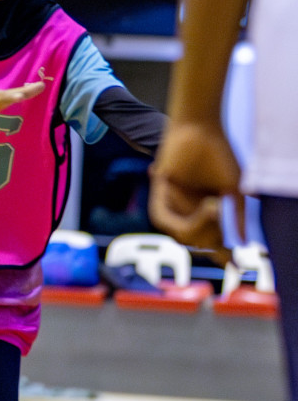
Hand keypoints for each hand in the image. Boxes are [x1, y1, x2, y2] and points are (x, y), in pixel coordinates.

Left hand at [149, 119, 241, 261]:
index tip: (238, 268)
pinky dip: (186, 218)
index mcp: (207, 212)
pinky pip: (164, 220)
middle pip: (197, 242)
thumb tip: (242, 243)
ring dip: (200, 226)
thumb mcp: (233, 190)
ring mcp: (173, 205)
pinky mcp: (158, 195)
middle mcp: (188, 211)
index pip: (213, 241)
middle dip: (214, 237)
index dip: (224, 256)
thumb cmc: (220, 156)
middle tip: (224, 212)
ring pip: (181, 236)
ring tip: (215, 205)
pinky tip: (208, 205)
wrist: (201, 132)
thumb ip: (235, 217)